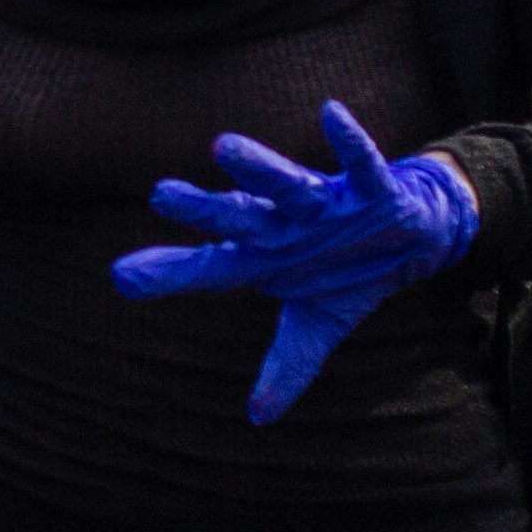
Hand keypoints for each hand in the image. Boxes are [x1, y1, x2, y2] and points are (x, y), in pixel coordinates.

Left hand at [112, 99, 479, 423]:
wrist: (409, 236)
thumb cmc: (343, 270)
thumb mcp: (314, 325)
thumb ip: (285, 367)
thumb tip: (256, 418)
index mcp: (263, 255)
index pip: (209, 267)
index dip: (170, 272)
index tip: (122, 277)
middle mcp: (282, 222)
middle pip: (235, 216)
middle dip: (202, 209)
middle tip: (160, 195)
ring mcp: (324, 202)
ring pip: (285, 182)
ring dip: (258, 167)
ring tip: (222, 147)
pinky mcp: (372, 188)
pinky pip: (361, 160)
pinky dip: (349, 139)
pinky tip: (331, 113)